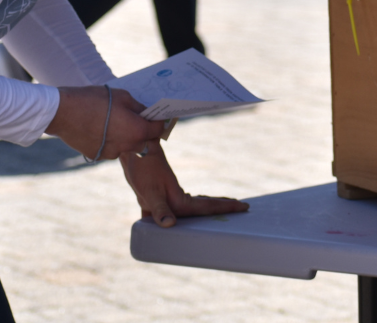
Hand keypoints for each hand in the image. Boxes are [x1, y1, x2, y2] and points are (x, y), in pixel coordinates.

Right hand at [46, 86, 163, 160]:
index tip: (156, 116)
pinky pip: (110, 149)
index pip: (158, 130)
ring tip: (112, 121)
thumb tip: (146, 112)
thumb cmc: (94, 100)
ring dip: (125, 137)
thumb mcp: (122, 96)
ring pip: (126, 146)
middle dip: (142, 131)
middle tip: (135, 118)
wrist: (63, 112)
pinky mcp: (98, 156)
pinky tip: (99, 128)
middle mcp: (127, 146)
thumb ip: (138, 107)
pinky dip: (110, 141)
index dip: (159, 121)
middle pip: (144, 141)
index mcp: (137, 131)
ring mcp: (112, 153)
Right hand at [120, 144, 248, 226]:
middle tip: (244, 207)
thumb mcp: (149, 189)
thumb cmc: (140, 169)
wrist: (131, 153)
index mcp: (172, 207)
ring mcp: (171, 203)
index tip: (240, 206)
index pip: (202, 210)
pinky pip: (192, 201)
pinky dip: (204, 201)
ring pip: (199, 207)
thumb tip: (169, 224)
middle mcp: (173, 208)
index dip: (221, 208)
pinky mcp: (170, 195)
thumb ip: (158, 210)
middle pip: (203, 211)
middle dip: (223, 210)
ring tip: (234, 205)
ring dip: (215, 207)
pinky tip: (212, 202)